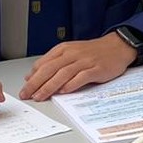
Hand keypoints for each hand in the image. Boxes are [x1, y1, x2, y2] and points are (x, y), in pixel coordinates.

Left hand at [20, 33, 135, 100]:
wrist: (117, 46)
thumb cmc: (93, 52)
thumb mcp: (71, 52)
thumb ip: (54, 62)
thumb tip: (35, 75)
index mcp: (63, 49)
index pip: (43, 63)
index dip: (32, 76)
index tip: (25, 87)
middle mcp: (72, 54)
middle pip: (49, 69)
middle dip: (35, 83)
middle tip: (26, 94)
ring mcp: (84, 62)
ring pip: (62, 74)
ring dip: (49, 86)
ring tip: (40, 96)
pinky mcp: (96, 69)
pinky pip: (81, 77)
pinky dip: (71, 85)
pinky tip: (63, 92)